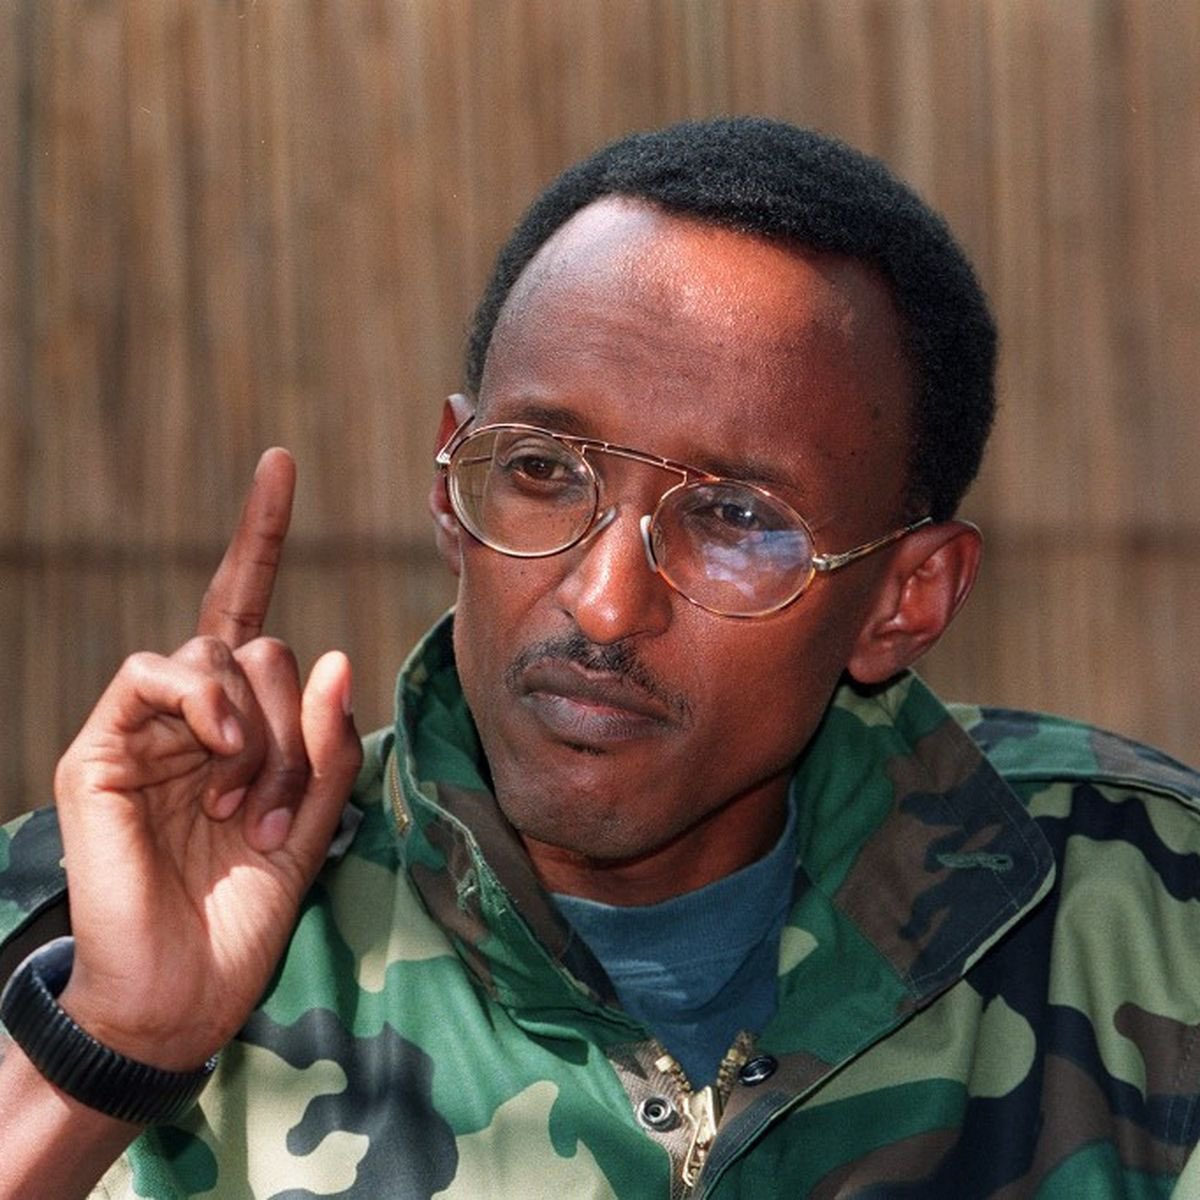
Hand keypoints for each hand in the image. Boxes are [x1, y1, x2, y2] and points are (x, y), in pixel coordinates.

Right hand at [51, 450, 361, 1070]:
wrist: (180, 989)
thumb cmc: (246, 910)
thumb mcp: (316, 822)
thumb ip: (329, 743)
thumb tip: (339, 654)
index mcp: (237, 724)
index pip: (247, 611)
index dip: (259, 535)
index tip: (279, 462)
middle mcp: (189, 713)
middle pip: (264, 647)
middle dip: (295, 724)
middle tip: (279, 808)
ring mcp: (140, 726)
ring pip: (219, 654)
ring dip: (259, 729)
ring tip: (246, 807)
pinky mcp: (98, 746)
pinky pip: (156, 671)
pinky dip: (204, 702)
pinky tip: (220, 756)